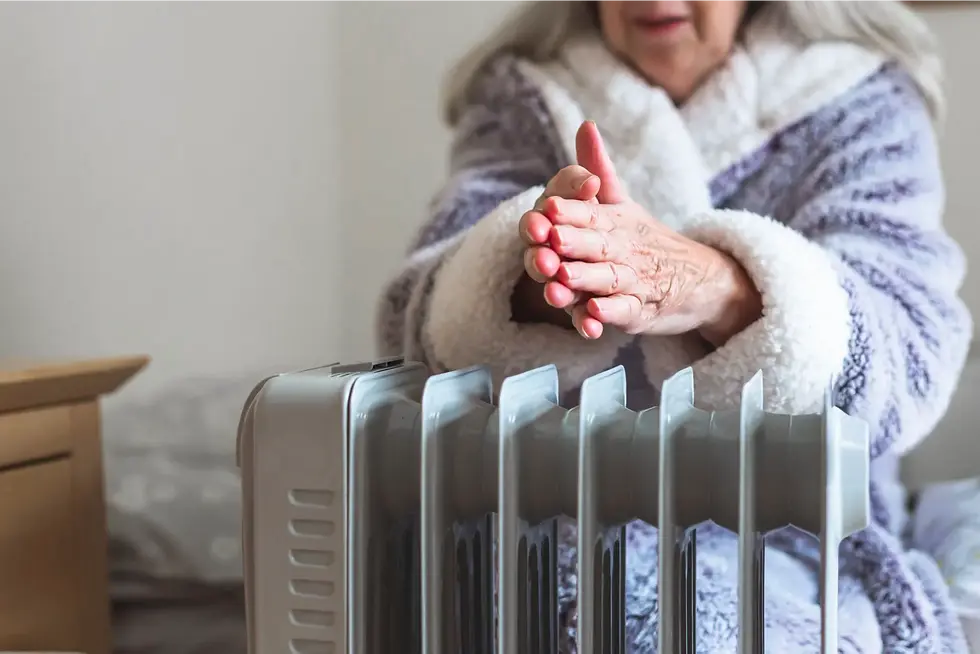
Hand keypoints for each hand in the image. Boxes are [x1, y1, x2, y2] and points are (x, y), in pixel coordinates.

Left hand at [523, 121, 762, 343]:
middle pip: (597, 244)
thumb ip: (597, 169)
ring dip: (585, 278)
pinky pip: (624, 312)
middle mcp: (624, 248)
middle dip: (573, 241)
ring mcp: (633, 281)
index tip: (548, 206)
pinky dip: (610, 314)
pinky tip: (592, 314)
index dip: (570, 210)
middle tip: (550, 238)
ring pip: (607, 279)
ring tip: (562, 276)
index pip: (591, 212)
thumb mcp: (621, 202)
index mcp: (614, 220)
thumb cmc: (644, 238)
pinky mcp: (639, 312)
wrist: (697, 278)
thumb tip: (585, 124)